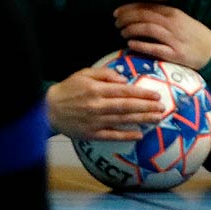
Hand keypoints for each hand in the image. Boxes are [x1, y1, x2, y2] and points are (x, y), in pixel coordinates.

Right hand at [46, 66, 169, 140]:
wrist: (48, 109)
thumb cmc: (69, 89)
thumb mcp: (84, 74)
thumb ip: (105, 74)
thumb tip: (124, 79)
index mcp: (97, 89)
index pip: (124, 91)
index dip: (142, 93)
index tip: (155, 94)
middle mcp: (98, 105)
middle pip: (127, 106)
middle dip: (147, 107)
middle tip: (162, 107)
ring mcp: (95, 121)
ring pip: (123, 120)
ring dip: (142, 119)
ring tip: (157, 118)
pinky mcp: (92, 133)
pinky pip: (112, 135)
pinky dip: (126, 135)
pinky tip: (139, 134)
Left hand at [113, 3, 210, 70]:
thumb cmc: (193, 35)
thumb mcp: (180, 20)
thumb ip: (162, 16)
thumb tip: (139, 14)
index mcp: (173, 13)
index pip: (147, 7)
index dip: (129, 8)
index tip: (116, 12)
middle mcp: (173, 23)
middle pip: (145, 16)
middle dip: (127, 18)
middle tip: (115, 22)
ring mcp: (174, 38)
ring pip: (148, 29)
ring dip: (131, 29)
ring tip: (121, 32)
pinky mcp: (175, 54)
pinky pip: (155, 48)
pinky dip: (141, 45)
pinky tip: (130, 45)